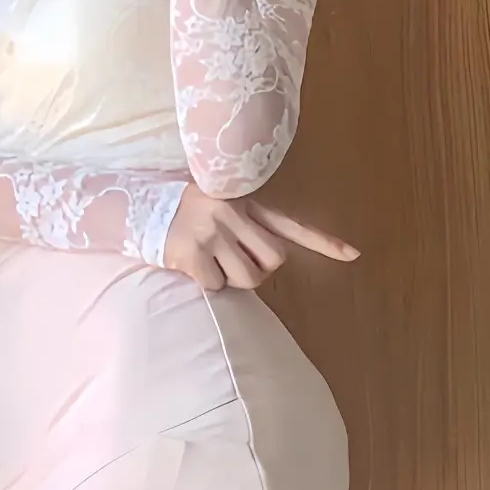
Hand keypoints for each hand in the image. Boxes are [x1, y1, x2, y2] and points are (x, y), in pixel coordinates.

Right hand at [163, 185, 358, 290]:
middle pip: (273, 261)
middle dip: (258, 271)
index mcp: (243, 203)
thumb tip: (270, 264)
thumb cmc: (181, 215)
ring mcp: (212, 232)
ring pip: (248, 279)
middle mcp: (231, 213)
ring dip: (231, 281)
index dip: (323, 242)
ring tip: (210, 263)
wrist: (134, 208)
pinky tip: (190, 266)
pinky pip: (216, 286)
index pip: (290, 225)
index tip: (354, 254)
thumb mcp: (217, 209)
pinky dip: (206, 284)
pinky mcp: (193, 253)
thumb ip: (245, 228)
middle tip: (231, 262)